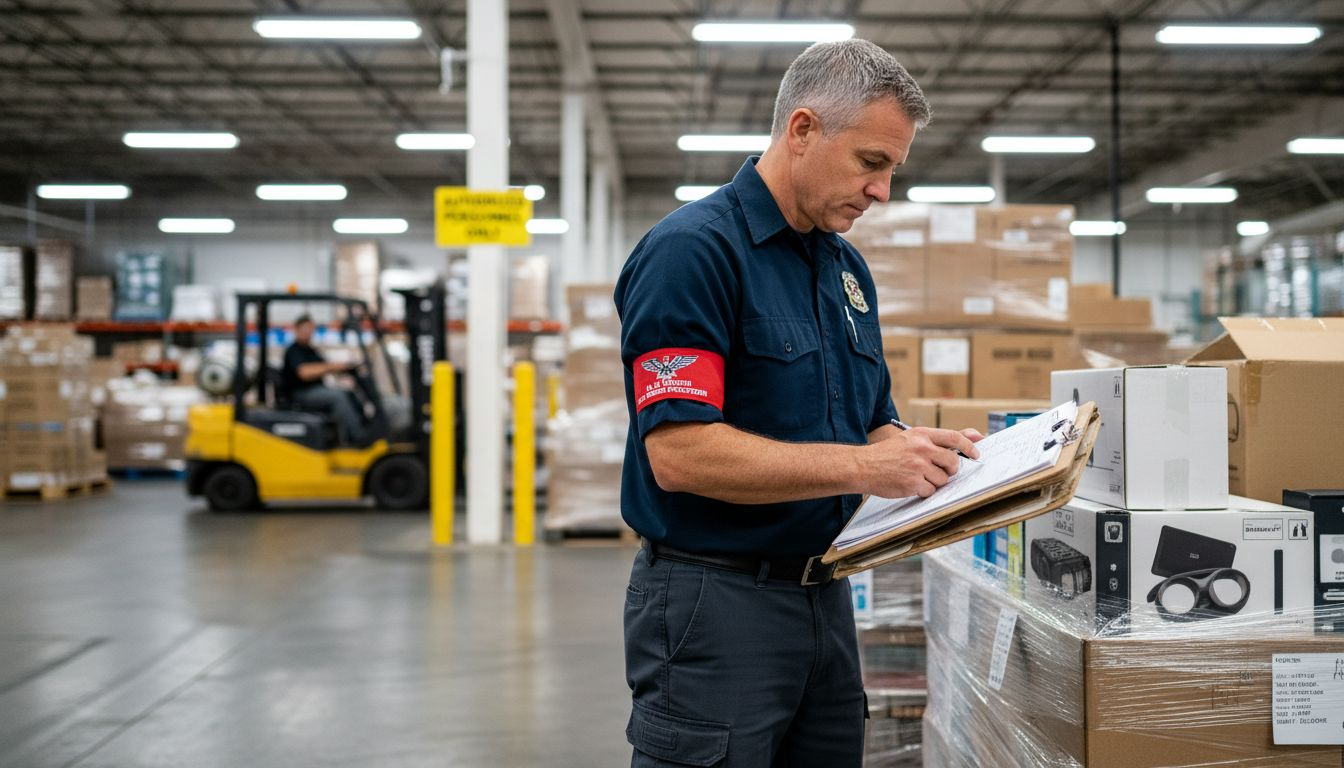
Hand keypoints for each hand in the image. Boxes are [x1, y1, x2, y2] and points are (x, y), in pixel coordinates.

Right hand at [858, 427, 981, 498]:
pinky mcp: (912, 483)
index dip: (969, 447)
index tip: (976, 454)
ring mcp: (917, 466)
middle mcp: (921, 448)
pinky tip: (910, 485)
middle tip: (940, 471)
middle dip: (950, 470)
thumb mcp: (911, 438)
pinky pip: (930, 491)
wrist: (862, 466)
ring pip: (943, 479)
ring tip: (918, 477)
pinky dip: (923, 491)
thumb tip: (976, 435)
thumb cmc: (887, 453)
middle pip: (952, 462)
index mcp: (922, 434)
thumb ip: (941, 439)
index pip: (955, 437)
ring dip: (934, 482)